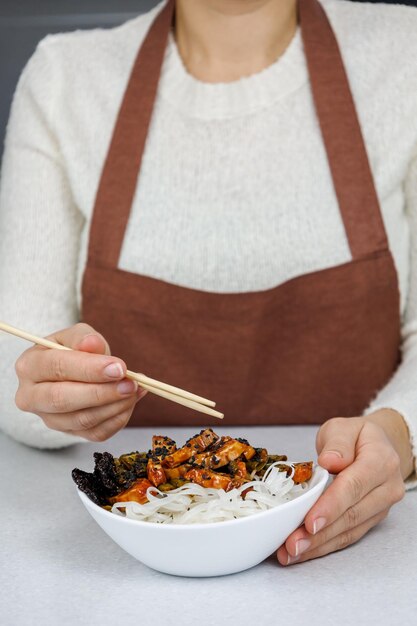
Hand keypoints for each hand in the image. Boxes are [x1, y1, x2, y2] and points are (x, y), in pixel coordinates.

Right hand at [15, 323, 145, 440]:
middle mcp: (31, 396)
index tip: (119, 368)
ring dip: (114, 406)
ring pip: (82, 420)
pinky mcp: (69, 433)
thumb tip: (92, 344)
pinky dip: (118, 418)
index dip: (89, 368)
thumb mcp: (76, 336)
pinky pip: (96, 433)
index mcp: (29, 366)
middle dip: (101, 392)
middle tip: (130, 384)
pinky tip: (130, 401)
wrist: (71, 373)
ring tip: (135, 389)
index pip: (57, 367)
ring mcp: (49, 419)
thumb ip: (84, 338)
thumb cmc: (72, 351)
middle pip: (63, 399)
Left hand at [277, 410, 412, 565]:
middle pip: (352, 515)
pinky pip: (347, 536)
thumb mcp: (343, 427)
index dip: (331, 506)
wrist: (376, 445)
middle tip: (293, 544)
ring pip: (349, 531)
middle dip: (320, 534)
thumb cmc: (356, 436)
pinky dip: (324, 546)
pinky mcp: (370, 520)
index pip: (354, 486)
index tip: (310, 522)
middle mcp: (386, 488)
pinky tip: (303, 552)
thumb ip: (337, 443)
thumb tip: (329, 461)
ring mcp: (381, 507)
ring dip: (319, 545)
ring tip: (291, 553)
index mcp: (381, 460)